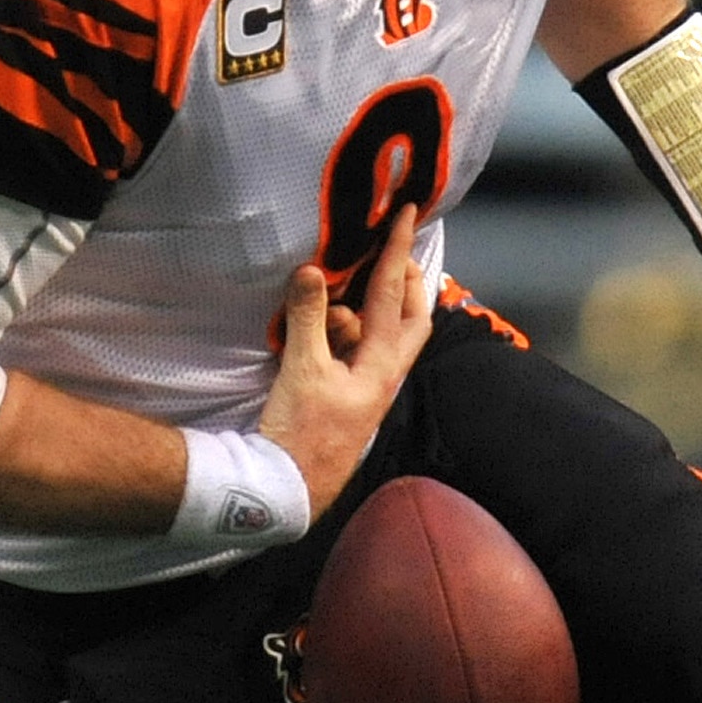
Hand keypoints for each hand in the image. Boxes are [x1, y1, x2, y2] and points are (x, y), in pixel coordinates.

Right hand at [261, 206, 434, 516]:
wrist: (289, 489)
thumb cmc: (301, 435)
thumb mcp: (301, 370)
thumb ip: (308, 317)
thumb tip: (314, 270)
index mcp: (382, 365)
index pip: (393, 294)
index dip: (398, 250)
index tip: (409, 214)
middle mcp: (385, 375)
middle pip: (412, 317)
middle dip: (407, 280)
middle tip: (394, 250)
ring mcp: (370, 388)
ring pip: (384, 334)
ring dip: (371, 306)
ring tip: (343, 287)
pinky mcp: (351, 398)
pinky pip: (359, 351)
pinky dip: (349, 330)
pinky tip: (327, 324)